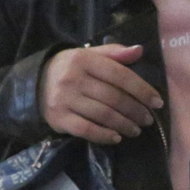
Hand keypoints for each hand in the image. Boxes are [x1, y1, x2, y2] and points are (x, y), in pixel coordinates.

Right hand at [39, 44, 163, 144]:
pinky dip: (104, 136)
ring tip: (136, 130)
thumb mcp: (88, 55)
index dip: (141, 90)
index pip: (119, 75)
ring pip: (103, 115)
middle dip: (135, 111)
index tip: (156, 102)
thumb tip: (139, 51)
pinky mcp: (59, 118)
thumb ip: (114, 53)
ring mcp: (65, 100)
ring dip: (124, 125)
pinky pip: (86, 130)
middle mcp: (73, 78)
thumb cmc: (68, 68)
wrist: (33, 83)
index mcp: (84, 60)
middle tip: (147, 120)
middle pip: (113, 97)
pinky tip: (116, 138)